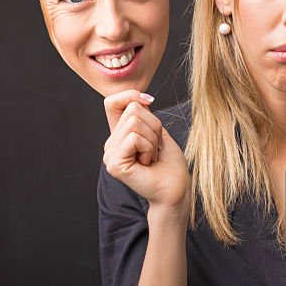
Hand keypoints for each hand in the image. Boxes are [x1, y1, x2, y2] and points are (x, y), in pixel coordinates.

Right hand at [103, 96, 189, 215]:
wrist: (175, 189)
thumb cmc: (169, 163)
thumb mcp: (156, 130)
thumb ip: (143, 114)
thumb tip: (139, 97)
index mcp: (118, 135)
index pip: (112, 102)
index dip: (131, 96)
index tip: (149, 102)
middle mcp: (110, 144)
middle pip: (132, 110)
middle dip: (153, 126)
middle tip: (155, 148)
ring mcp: (110, 155)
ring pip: (134, 123)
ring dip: (152, 139)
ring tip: (152, 156)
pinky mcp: (115, 164)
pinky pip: (134, 138)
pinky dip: (149, 148)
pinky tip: (148, 163)